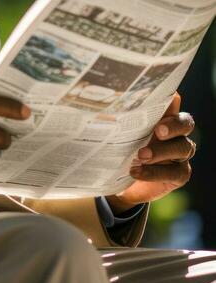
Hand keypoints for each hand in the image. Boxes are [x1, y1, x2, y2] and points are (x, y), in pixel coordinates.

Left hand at [106, 93, 195, 212]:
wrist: (118, 184)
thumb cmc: (117, 151)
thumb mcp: (113, 134)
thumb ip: (113, 121)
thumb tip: (96, 104)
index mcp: (161, 117)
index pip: (173, 102)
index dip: (171, 99)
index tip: (166, 97)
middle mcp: (175, 133)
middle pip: (186, 123)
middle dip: (173, 125)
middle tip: (157, 131)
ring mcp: (179, 154)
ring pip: (184, 147)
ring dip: (162, 151)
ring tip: (141, 156)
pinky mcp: (179, 174)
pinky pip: (176, 172)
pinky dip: (155, 172)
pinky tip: (137, 172)